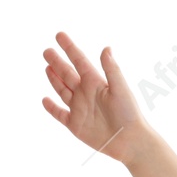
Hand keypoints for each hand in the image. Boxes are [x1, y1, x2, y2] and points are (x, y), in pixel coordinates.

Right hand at [40, 32, 149, 163]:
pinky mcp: (75, 125)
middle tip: (47, 50)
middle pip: (67, 74)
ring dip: (54, 79)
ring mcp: (80, 109)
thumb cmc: (129, 114)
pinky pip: (59, 114)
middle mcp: (86, 93)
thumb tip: (106, 48)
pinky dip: (51, 107)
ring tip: (47, 67)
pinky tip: (45, 99)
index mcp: (96, 83)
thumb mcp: (120, 89)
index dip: (69, 48)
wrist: (130, 142)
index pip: (80, 61)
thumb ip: (111, 69)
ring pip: (62, 90)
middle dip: (57, 62)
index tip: (59, 35)